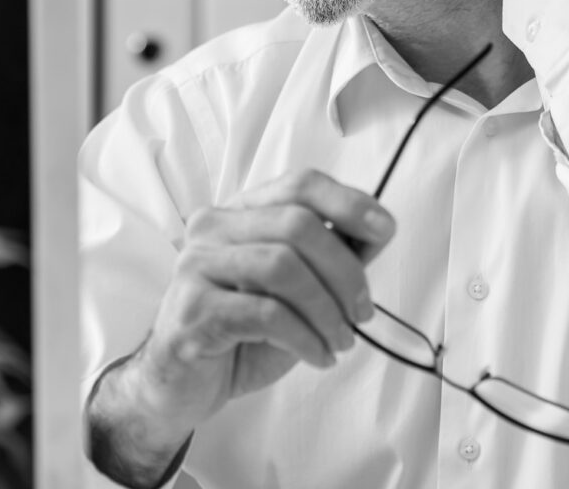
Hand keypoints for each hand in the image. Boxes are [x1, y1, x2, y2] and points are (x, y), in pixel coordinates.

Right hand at [104, 170, 394, 441]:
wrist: (183, 385)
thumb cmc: (245, 330)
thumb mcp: (297, 287)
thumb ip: (331, 254)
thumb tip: (378, 230)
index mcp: (242, 210)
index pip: (300, 184)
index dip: (348, 202)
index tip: (385, 230)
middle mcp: (214, 226)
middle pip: (297, 225)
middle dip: (344, 270)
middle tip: (362, 311)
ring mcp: (197, 264)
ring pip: (283, 267)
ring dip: (327, 309)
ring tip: (341, 339)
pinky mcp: (192, 310)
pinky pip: (266, 314)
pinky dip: (306, 337)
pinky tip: (318, 355)